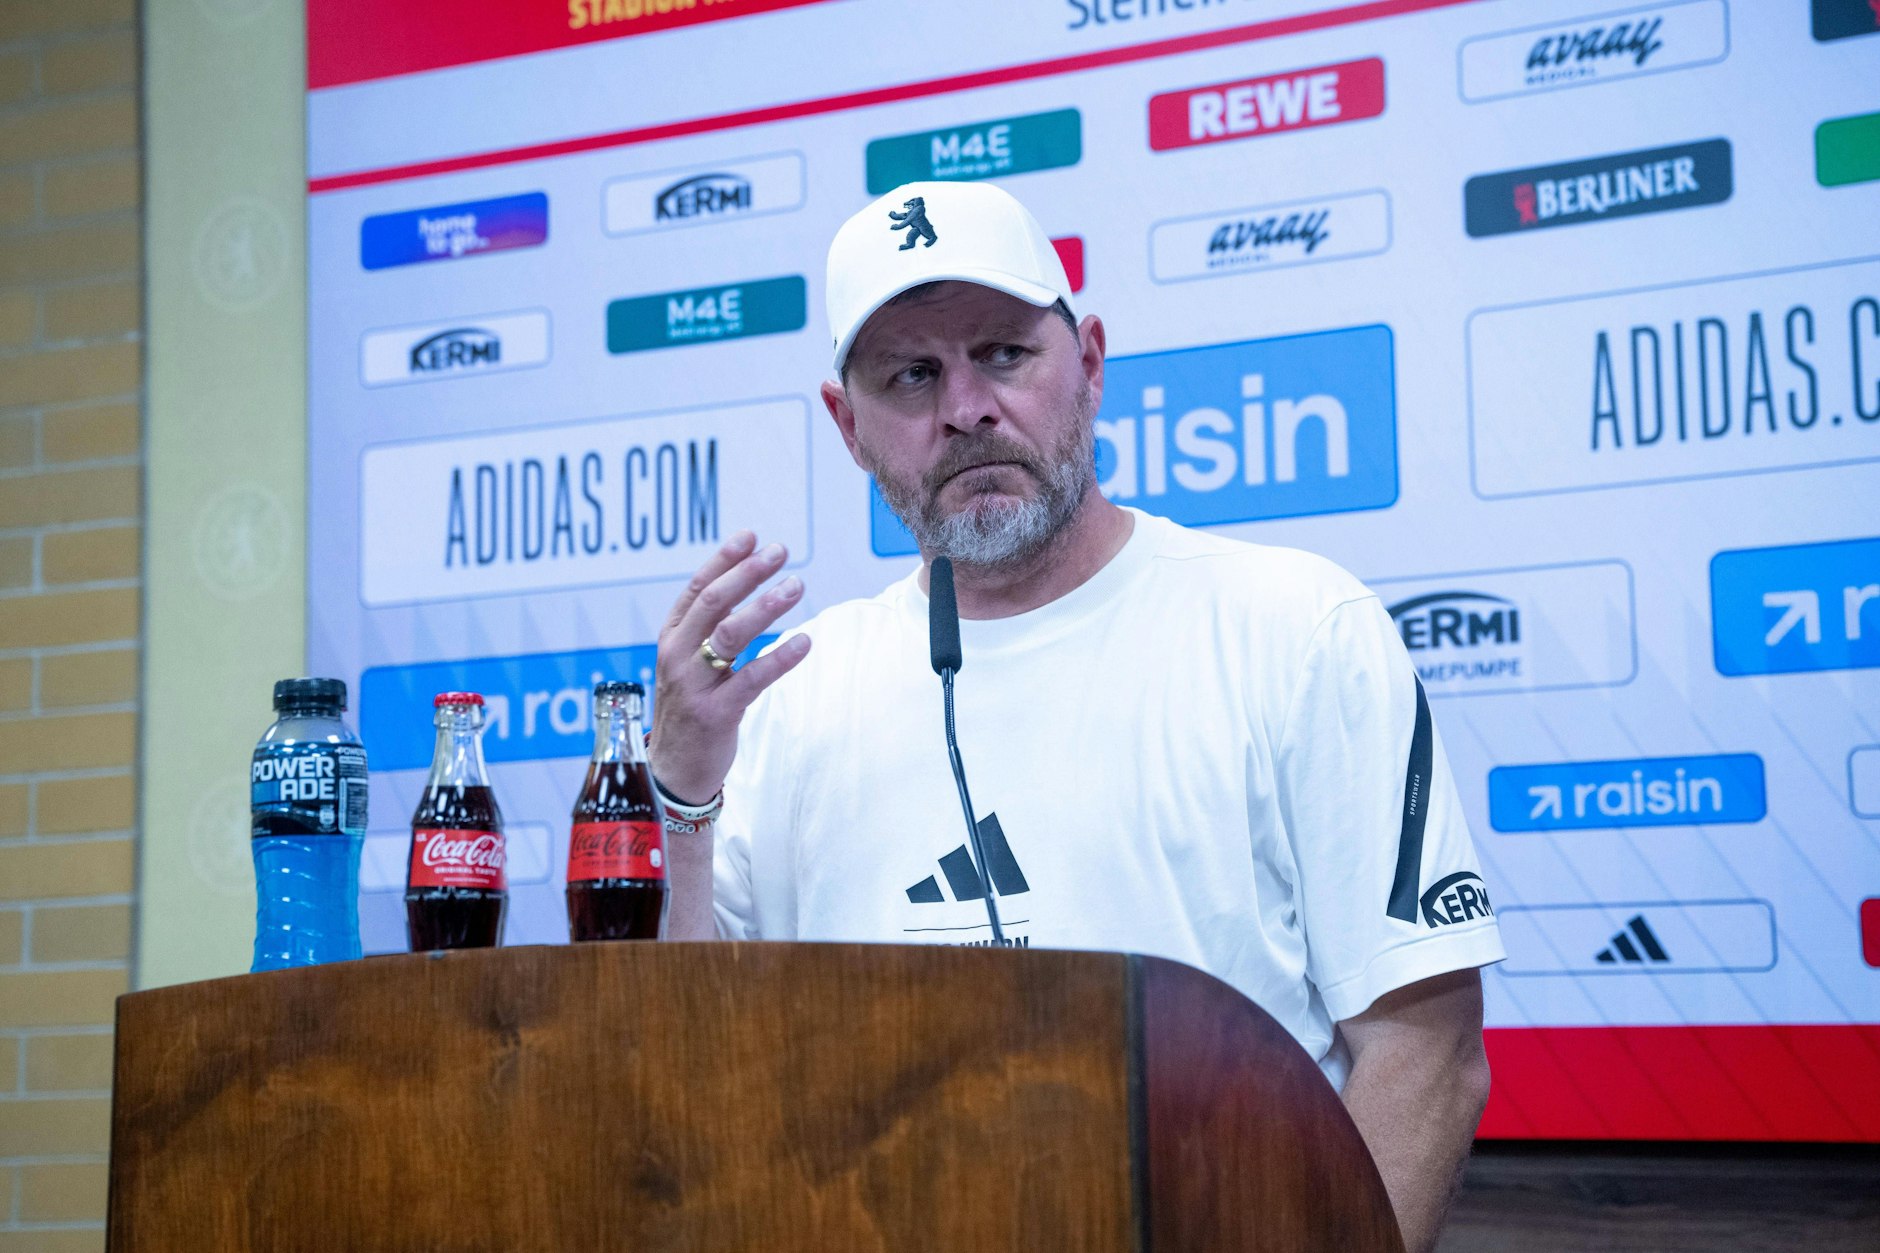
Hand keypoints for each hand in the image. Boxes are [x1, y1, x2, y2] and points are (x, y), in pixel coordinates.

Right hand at [649, 531, 811, 804]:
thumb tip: (744, 582)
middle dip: (748, 573)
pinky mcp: (716, 713)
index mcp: (672, 638)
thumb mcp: (689, 663)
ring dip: (766, 606)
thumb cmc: (691, 707)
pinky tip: (804, 642)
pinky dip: (780, 658)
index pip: (695, 588)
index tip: (750, 536)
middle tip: (780, 552)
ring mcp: (694, 685)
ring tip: (797, 585)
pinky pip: (752, 679)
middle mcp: (678, 656)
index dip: (723, 559)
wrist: (674, 769)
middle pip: (713, 603)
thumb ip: (708, 628)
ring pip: (730, 635)